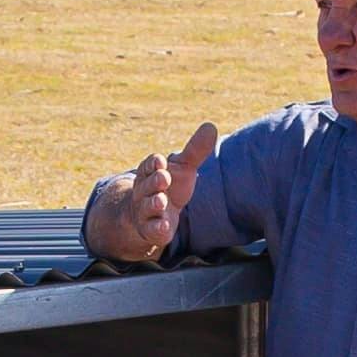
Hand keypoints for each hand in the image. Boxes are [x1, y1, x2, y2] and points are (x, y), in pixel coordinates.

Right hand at [92, 122, 217, 266]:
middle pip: (146, 185)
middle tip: (164, 177)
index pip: (149, 165)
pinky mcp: (152, 230)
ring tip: (161, 200)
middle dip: (154, 181)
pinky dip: (157, 227)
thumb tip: (211, 126)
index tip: (160, 161)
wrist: (154, 216)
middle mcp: (144, 191)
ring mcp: (146, 211)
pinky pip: (152, 229)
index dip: (153, 163)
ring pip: (147, 206)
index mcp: (150, 173)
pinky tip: (164, 225)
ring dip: (154, 203)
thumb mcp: (183, 167)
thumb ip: (195, 150)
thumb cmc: (170, 186)